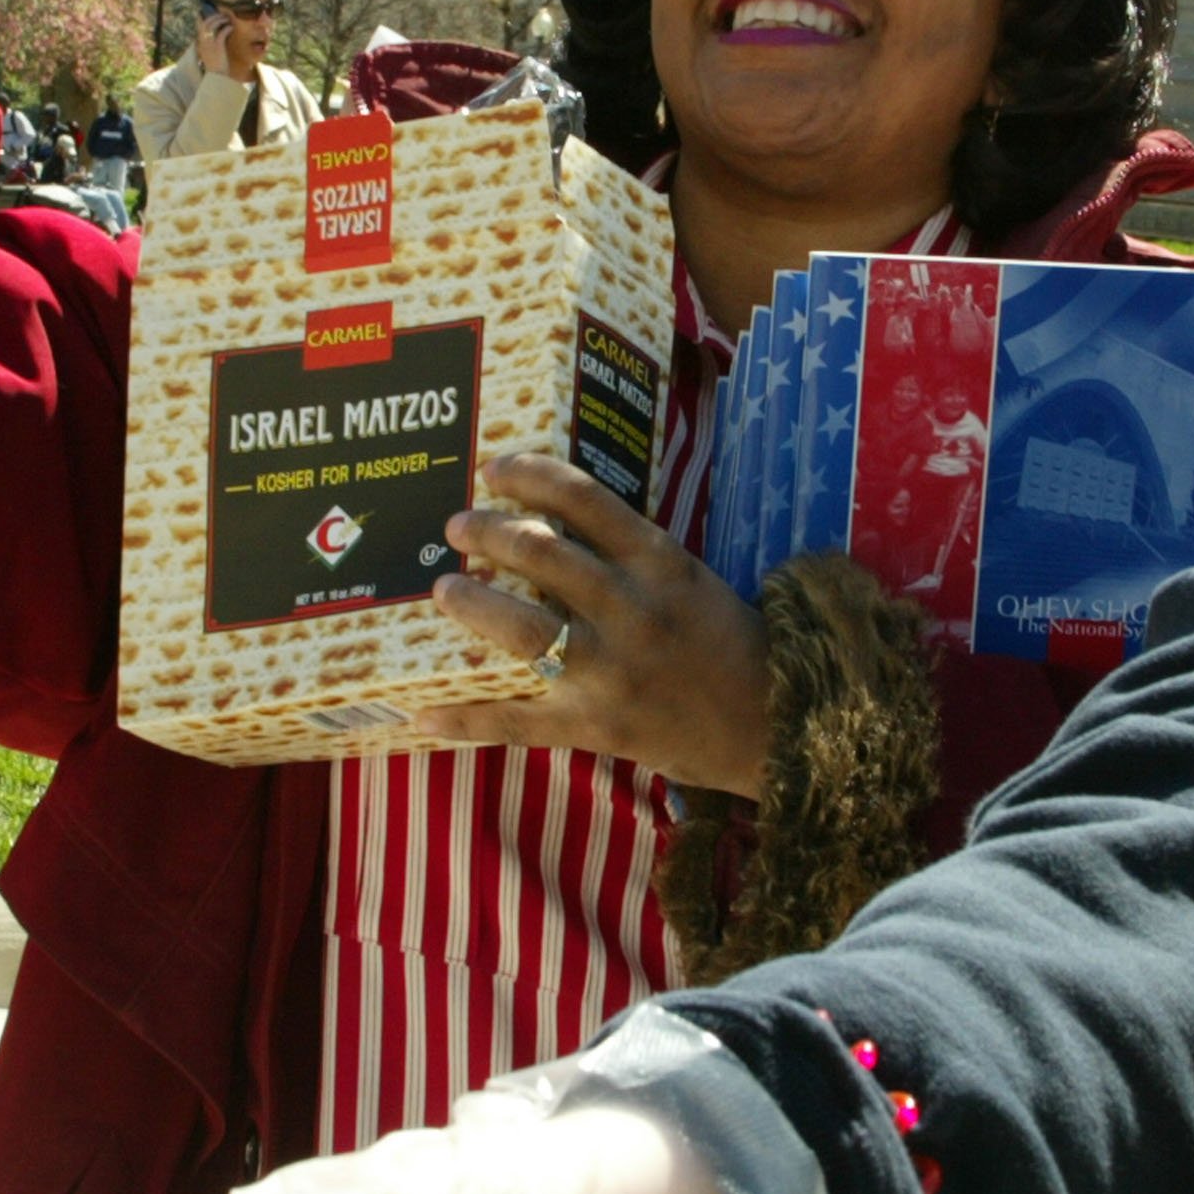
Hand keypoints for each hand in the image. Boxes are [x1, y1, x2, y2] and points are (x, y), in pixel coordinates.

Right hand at [193, 13, 232, 78]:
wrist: (217, 77)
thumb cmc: (216, 67)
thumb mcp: (211, 54)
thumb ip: (211, 45)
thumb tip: (218, 36)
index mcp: (201, 43)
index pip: (200, 26)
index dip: (206, 18)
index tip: (213, 15)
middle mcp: (203, 42)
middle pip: (206, 23)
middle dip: (214, 16)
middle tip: (223, 15)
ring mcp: (210, 44)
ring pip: (213, 25)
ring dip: (221, 20)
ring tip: (227, 19)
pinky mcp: (218, 47)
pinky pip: (222, 33)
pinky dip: (227, 28)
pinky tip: (231, 28)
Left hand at [415, 454, 769, 795]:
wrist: (772, 723)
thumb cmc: (725, 641)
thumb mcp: (687, 578)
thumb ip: (627, 553)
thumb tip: (548, 521)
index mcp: (659, 562)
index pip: (583, 498)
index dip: (528, 474)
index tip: (493, 468)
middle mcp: (632, 609)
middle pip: (540, 552)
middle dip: (486, 531)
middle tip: (457, 526)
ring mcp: (610, 670)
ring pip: (519, 627)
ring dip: (470, 604)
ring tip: (445, 588)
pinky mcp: (594, 726)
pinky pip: (514, 721)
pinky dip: (463, 716)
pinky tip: (420, 710)